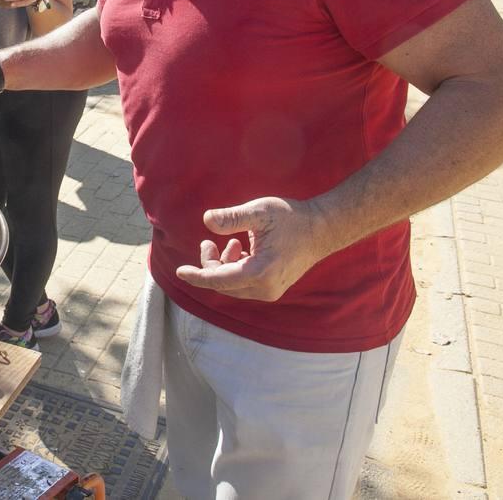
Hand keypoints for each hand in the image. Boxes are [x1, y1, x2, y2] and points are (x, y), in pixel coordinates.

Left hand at [174, 196, 330, 301]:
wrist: (322, 229)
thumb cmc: (292, 218)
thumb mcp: (259, 212)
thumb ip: (232, 218)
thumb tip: (206, 219)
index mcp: (260, 271)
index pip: (219, 279)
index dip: (197, 275)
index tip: (179, 271)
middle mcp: (265, 287)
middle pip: (223, 283)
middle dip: (210, 264)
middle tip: (208, 242)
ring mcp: (271, 290)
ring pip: (232, 285)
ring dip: (223, 265)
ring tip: (231, 242)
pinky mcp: (273, 288)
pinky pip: (243, 284)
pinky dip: (235, 268)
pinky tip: (240, 248)